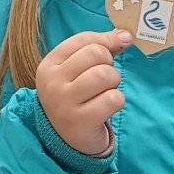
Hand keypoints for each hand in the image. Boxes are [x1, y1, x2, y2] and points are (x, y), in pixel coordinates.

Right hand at [35, 28, 131, 156]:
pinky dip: (116, 102)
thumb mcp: (76, 70)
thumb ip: (99, 48)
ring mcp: (64, 103)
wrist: (65, 139)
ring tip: (104, 93)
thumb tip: (125, 35)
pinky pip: (113, 99)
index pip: (83, 40)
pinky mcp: (81, 121)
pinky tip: (105, 108)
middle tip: (103, 80)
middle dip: (108, 65)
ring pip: (106, 75)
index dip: (105, 42)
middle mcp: (53, 83)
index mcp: (49, 65)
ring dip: (114, 83)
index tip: (113, 51)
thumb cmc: (75, 97)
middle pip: (96, 54)